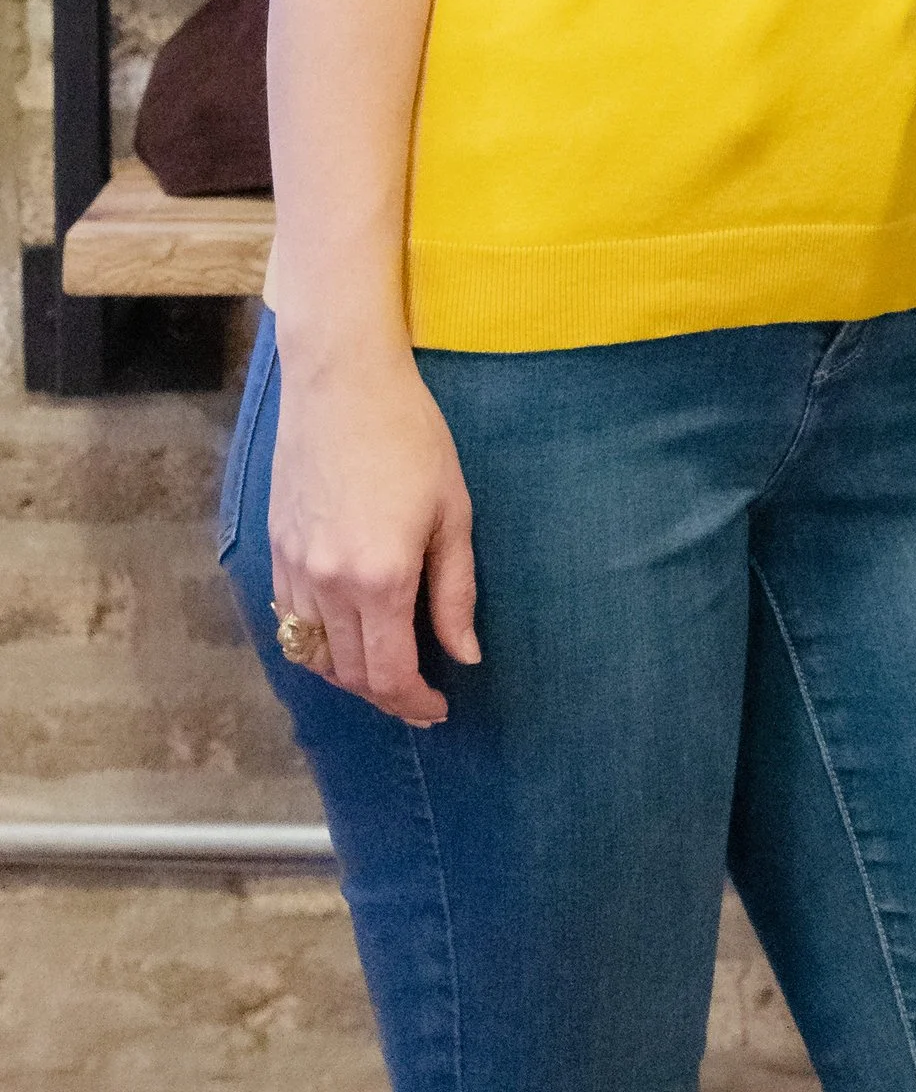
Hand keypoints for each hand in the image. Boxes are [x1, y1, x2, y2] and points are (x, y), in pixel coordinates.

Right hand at [266, 347, 481, 724]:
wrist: (342, 382)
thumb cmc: (410, 436)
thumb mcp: (452, 512)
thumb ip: (456, 592)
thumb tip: (464, 655)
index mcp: (380, 578)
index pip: (389, 674)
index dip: (414, 704)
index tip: (437, 709)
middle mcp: (328, 585)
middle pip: (349, 675)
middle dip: (385, 695)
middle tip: (418, 693)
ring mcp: (295, 569)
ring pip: (313, 656)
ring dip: (349, 674)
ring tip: (385, 667)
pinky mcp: (275, 550)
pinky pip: (290, 622)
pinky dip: (317, 643)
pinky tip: (345, 632)